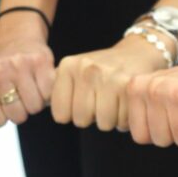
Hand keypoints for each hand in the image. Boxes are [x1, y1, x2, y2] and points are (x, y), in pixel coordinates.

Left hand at [0, 12, 53, 125]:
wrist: (18, 41)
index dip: (4, 116)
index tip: (3, 100)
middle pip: (18, 116)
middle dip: (22, 109)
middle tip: (19, 93)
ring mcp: (20, 64)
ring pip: (35, 106)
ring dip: (36, 101)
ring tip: (29, 87)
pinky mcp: (40, 61)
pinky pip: (49, 93)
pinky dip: (49, 92)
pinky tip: (41, 81)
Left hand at [52, 35, 169, 130]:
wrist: (137, 53)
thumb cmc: (102, 71)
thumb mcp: (75, 72)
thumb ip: (58, 90)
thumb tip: (39, 105)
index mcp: (68, 66)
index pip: (60, 115)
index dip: (72, 114)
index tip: (82, 102)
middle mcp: (86, 69)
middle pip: (81, 120)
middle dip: (92, 118)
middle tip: (101, 102)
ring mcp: (108, 77)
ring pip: (103, 123)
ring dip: (111, 120)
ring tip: (114, 102)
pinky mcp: (128, 86)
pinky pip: (122, 121)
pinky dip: (125, 119)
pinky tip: (125, 103)